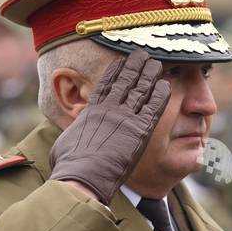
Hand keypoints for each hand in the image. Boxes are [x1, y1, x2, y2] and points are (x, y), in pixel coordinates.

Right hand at [50, 51, 170, 203]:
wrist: (84, 175)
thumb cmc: (70, 165)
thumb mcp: (65, 144)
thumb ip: (73, 135)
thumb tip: (69, 138)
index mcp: (91, 111)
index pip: (105, 86)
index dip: (115, 72)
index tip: (121, 62)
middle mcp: (109, 109)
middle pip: (125, 82)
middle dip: (135, 67)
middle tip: (143, 55)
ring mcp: (125, 117)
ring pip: (141, 90)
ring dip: (150, 75)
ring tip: (156, 63)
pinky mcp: (140, 129)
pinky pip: (154, 107)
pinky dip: (160, 95)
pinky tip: (166, 85)